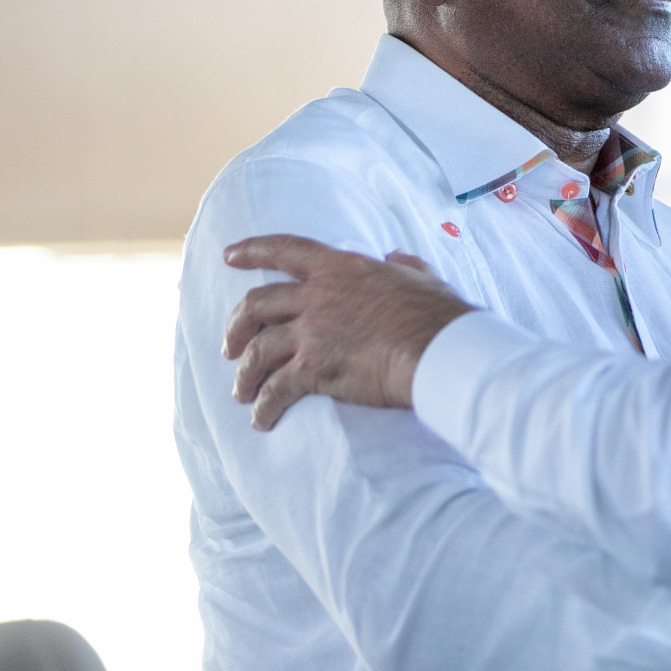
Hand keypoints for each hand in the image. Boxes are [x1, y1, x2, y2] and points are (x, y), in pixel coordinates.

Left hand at [220, 235, 476, 429]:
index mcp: (341, 268)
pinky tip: (262, 420)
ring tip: (241, 391)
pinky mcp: (314, 369)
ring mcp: (312, 332)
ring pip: (256, 351)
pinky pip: (275, 390)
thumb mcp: (423, 278)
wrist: (441, 351)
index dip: (252, 251)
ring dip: (244, 373)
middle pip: (256, 304)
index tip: (230, 256)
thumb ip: (405, 265)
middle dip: (236, 326)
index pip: (285, 250)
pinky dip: (264, 407)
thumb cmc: (439, 315)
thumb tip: (396, 257)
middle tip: (231, 345)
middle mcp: (318, 296)